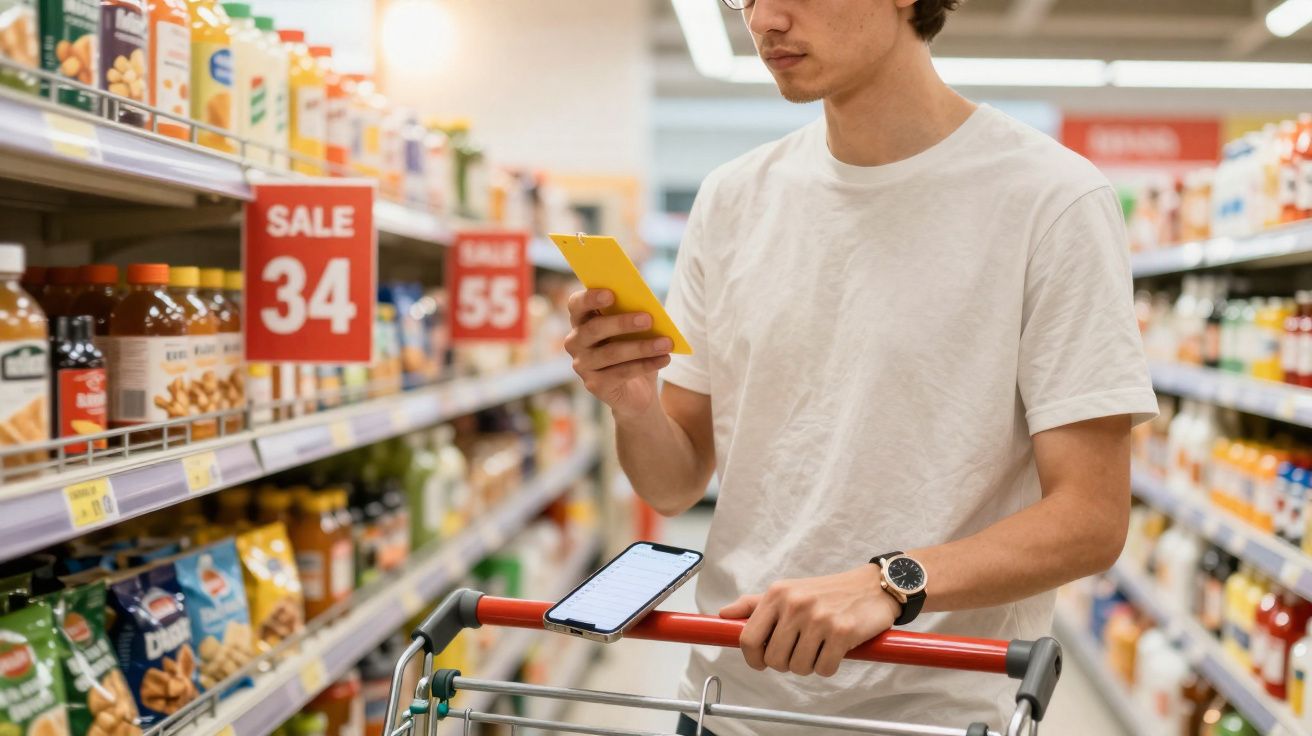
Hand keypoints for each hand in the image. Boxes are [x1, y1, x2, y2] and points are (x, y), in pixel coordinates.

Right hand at [564, 288, 673, 417]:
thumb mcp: (636, 329)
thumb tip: (650, 304)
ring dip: (642, 347)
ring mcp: (582, 365)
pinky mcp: (595, 385)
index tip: (611, 294)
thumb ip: (636, 313)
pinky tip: (664, 358)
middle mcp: (575, 342)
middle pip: (594, 329)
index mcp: (582, 320)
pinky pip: (621, 373)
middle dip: (622, 322)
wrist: (638, 390)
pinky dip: (646, 365)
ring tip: (666, 343)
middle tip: (648, 318)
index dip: (590, 298)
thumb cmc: (635, 348)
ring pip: (611, 353)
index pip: (576, 304)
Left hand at [720, 565, 900, 676]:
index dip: (752, 659)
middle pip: (774, 660)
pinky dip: (829, 666)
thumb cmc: (826, 592)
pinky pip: (824, 669)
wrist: (872, 586)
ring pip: (798, 667)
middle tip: (800, 651)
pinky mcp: (842, 632)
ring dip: (809, 665)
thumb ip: (754, 605)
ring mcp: (819, 618)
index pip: (748, 638)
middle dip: (786, 663)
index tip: (762, 662)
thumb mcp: (788, 591)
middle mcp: (795, 604)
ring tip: (819, 647)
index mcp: (777, 594)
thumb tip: (723, 615)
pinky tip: (835, 650)